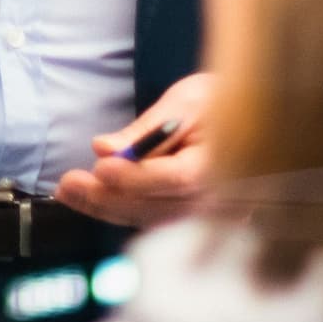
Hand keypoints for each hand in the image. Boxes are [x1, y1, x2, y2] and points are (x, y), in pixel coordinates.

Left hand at [53, 71, 215, 227]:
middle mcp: (221, 202)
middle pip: (159, 207)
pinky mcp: (194, 218)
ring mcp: (210, 217)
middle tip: (67, 185)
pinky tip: (90, 200)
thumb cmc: (220, 103)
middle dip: (108, 198)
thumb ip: (146, 130)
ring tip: (68, 193)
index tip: (100, 169)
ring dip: (106, 207)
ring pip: (151, 219)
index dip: (136, 177)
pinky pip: (154, 219)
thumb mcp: (185, 102)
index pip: (177, 179)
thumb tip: (104, 148)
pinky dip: (120, 210)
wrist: (255, 121)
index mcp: (225, 166)